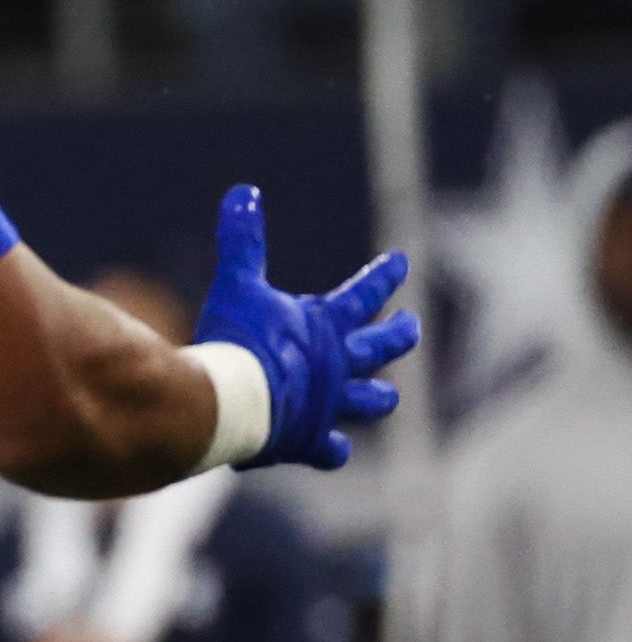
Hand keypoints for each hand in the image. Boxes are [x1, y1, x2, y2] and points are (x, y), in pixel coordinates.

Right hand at [194, 184, 418, 469]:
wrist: (230, 401)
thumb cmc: (236, 340)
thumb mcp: (237, 284)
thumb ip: (242, 241)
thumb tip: (244, 191)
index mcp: (324, 326)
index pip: (363, 295)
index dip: (382, 277)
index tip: (401, 261)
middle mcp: (337, 367)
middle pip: (378, 347)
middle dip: (397, 334)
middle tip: (411, 326)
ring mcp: (327, 406)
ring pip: (367, 402)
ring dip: (376, 397)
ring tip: (387, 396)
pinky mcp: (307, 440)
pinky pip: (329, 450)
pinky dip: (330, 449)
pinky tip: (332, 450)